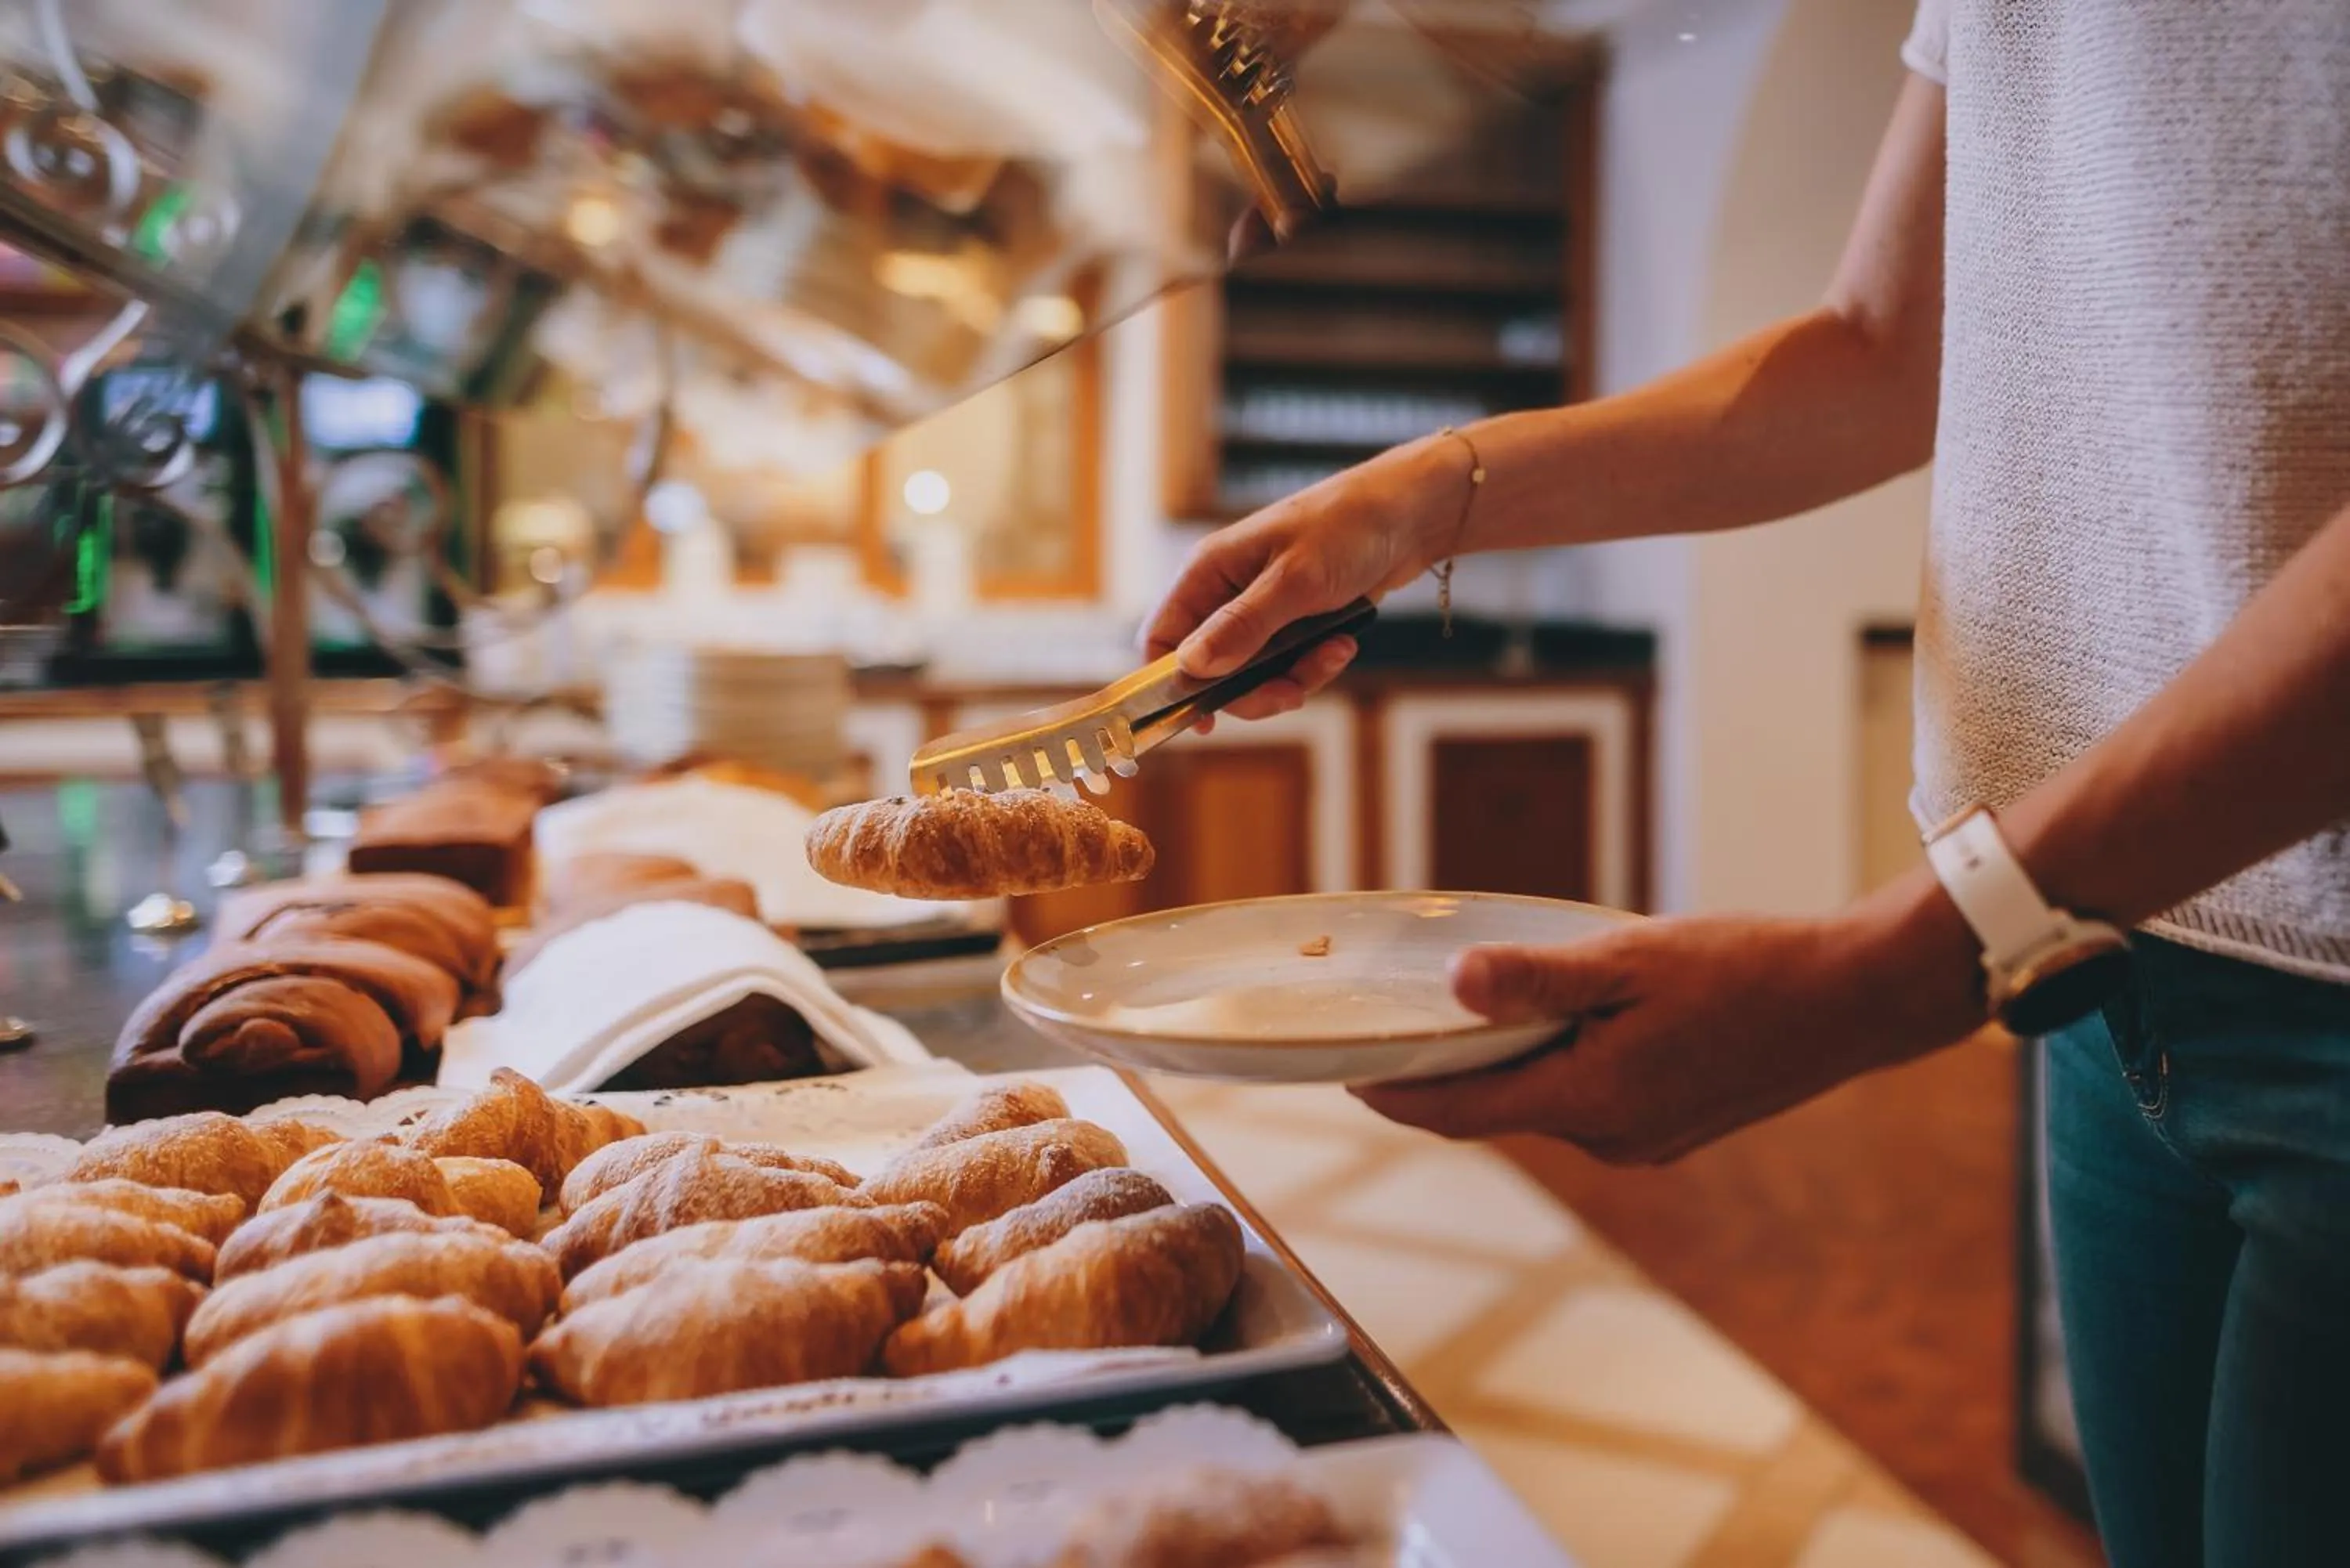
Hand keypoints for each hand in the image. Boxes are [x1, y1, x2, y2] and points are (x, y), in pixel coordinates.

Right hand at [1143, 435, 1467, 725]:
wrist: (1411, 514)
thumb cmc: (1348, 528)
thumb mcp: (1295, 581)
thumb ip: (1243, 626)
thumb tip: (1192, 667)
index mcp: (1209, 570)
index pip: (1164, 636)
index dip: (1172, 683)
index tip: (1203, 720)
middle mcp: (1227, 590)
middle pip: (1211, 666)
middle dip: (1252, 688)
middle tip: (1291, 693)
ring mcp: (1261, 607)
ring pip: (1253, 671)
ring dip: (1292, 677)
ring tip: (1333, 655)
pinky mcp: (1294, 619)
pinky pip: (1288, 663)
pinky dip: (1314, 664)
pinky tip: (1343, 645)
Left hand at [1355, 897, 1985, 1162]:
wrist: (1853, 1002)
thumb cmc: (1748, 970)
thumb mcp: (1630, 959)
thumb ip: (1538, 978)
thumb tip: (1455, 984)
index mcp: (1591, 1101)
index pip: (1460, 1113)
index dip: (1394, 1095)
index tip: (1344, 1075)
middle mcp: (1611, 1138)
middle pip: (1497, 1111)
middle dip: (1444, 1078)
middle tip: (1395, 1032)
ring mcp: (1645, 1140)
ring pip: (1545, 1104)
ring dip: (1506, 1068)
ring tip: (1471, 1015)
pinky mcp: (1671, 1127)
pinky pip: (1588, 1102)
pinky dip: (1557, 1068)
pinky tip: (1561, 1024)